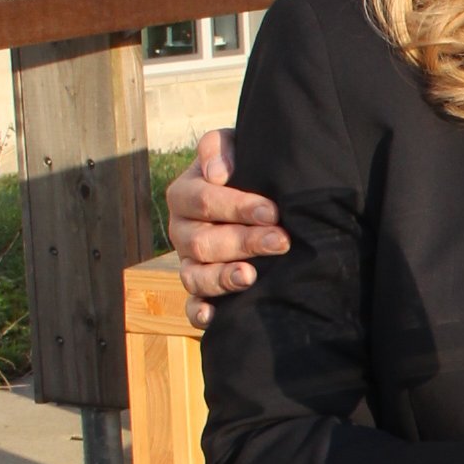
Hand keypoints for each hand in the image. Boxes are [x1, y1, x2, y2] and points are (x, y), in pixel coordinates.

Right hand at [167, 127, 286, 326]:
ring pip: (195, 276)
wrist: (256, 190)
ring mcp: (189, 261)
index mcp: (184, 195)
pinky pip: (191, 304)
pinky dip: (199, 313)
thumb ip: (221, 147)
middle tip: (281, 241)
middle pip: (203, 241)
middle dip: (244, 242)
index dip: (237, 206)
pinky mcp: (199, 288)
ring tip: (250, 276)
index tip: (271, 211)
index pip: (204, 201)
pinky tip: (213, 317)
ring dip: (222, 278)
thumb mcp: (235, 146)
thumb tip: (217, 173)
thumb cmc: (245, 166)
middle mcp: (181, 230)